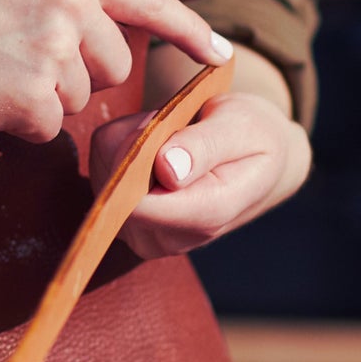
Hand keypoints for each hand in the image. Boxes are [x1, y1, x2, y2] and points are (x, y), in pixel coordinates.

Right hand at [0, 0, 231, 140]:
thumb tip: (108, 33)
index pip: (152, 2)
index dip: (191, 33)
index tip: (221, 56)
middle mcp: (73, 6)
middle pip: (113, 67)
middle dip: (80, 74)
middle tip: (23, 55)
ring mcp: (53, 52)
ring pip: (78, 100)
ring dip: (43, 97)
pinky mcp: (30, 97)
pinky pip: (46, 127)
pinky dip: (19, 122)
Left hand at [89, 80, 312, 260]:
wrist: (259, 160)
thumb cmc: (255, 138)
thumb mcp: (243, 128)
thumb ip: (205, 147)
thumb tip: (167, 169)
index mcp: (205, 218)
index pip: (140, 204)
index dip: (139, 156)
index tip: (165, 124)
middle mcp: (167, 237)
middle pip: (116, 184)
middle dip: (138, 141)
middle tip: (178, 125)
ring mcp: (141, 230)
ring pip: (105, 168)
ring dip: (131, 138)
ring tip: (173, 135)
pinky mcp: (121, 215)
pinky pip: (100, 161)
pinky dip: (122, 140)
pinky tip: (157, 142)